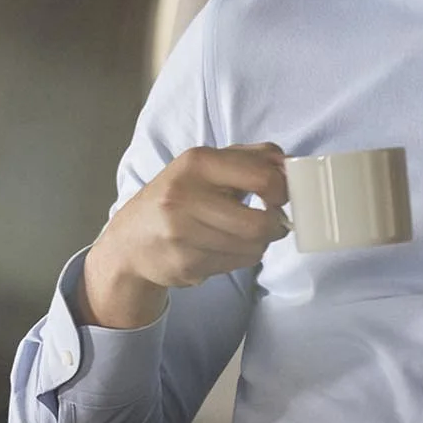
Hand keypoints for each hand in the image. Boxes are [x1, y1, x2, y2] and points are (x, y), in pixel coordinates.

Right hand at [80, 143, 289, 329]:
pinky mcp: (184, 264)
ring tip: (241, 235)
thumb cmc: (180, 197)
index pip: (263, 178)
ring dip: (258, 244)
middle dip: (274, 226)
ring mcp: (182, 234)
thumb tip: (290, 164)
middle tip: (270, 222)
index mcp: (197, 162)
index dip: (282, 191)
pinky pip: (236, 265)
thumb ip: (252, 158)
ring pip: (253, 248)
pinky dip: (239, 258)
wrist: (131, 240)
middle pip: (260, 224)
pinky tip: (221, 248)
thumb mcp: (208, 165)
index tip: (279, 196)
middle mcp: (185, 196)